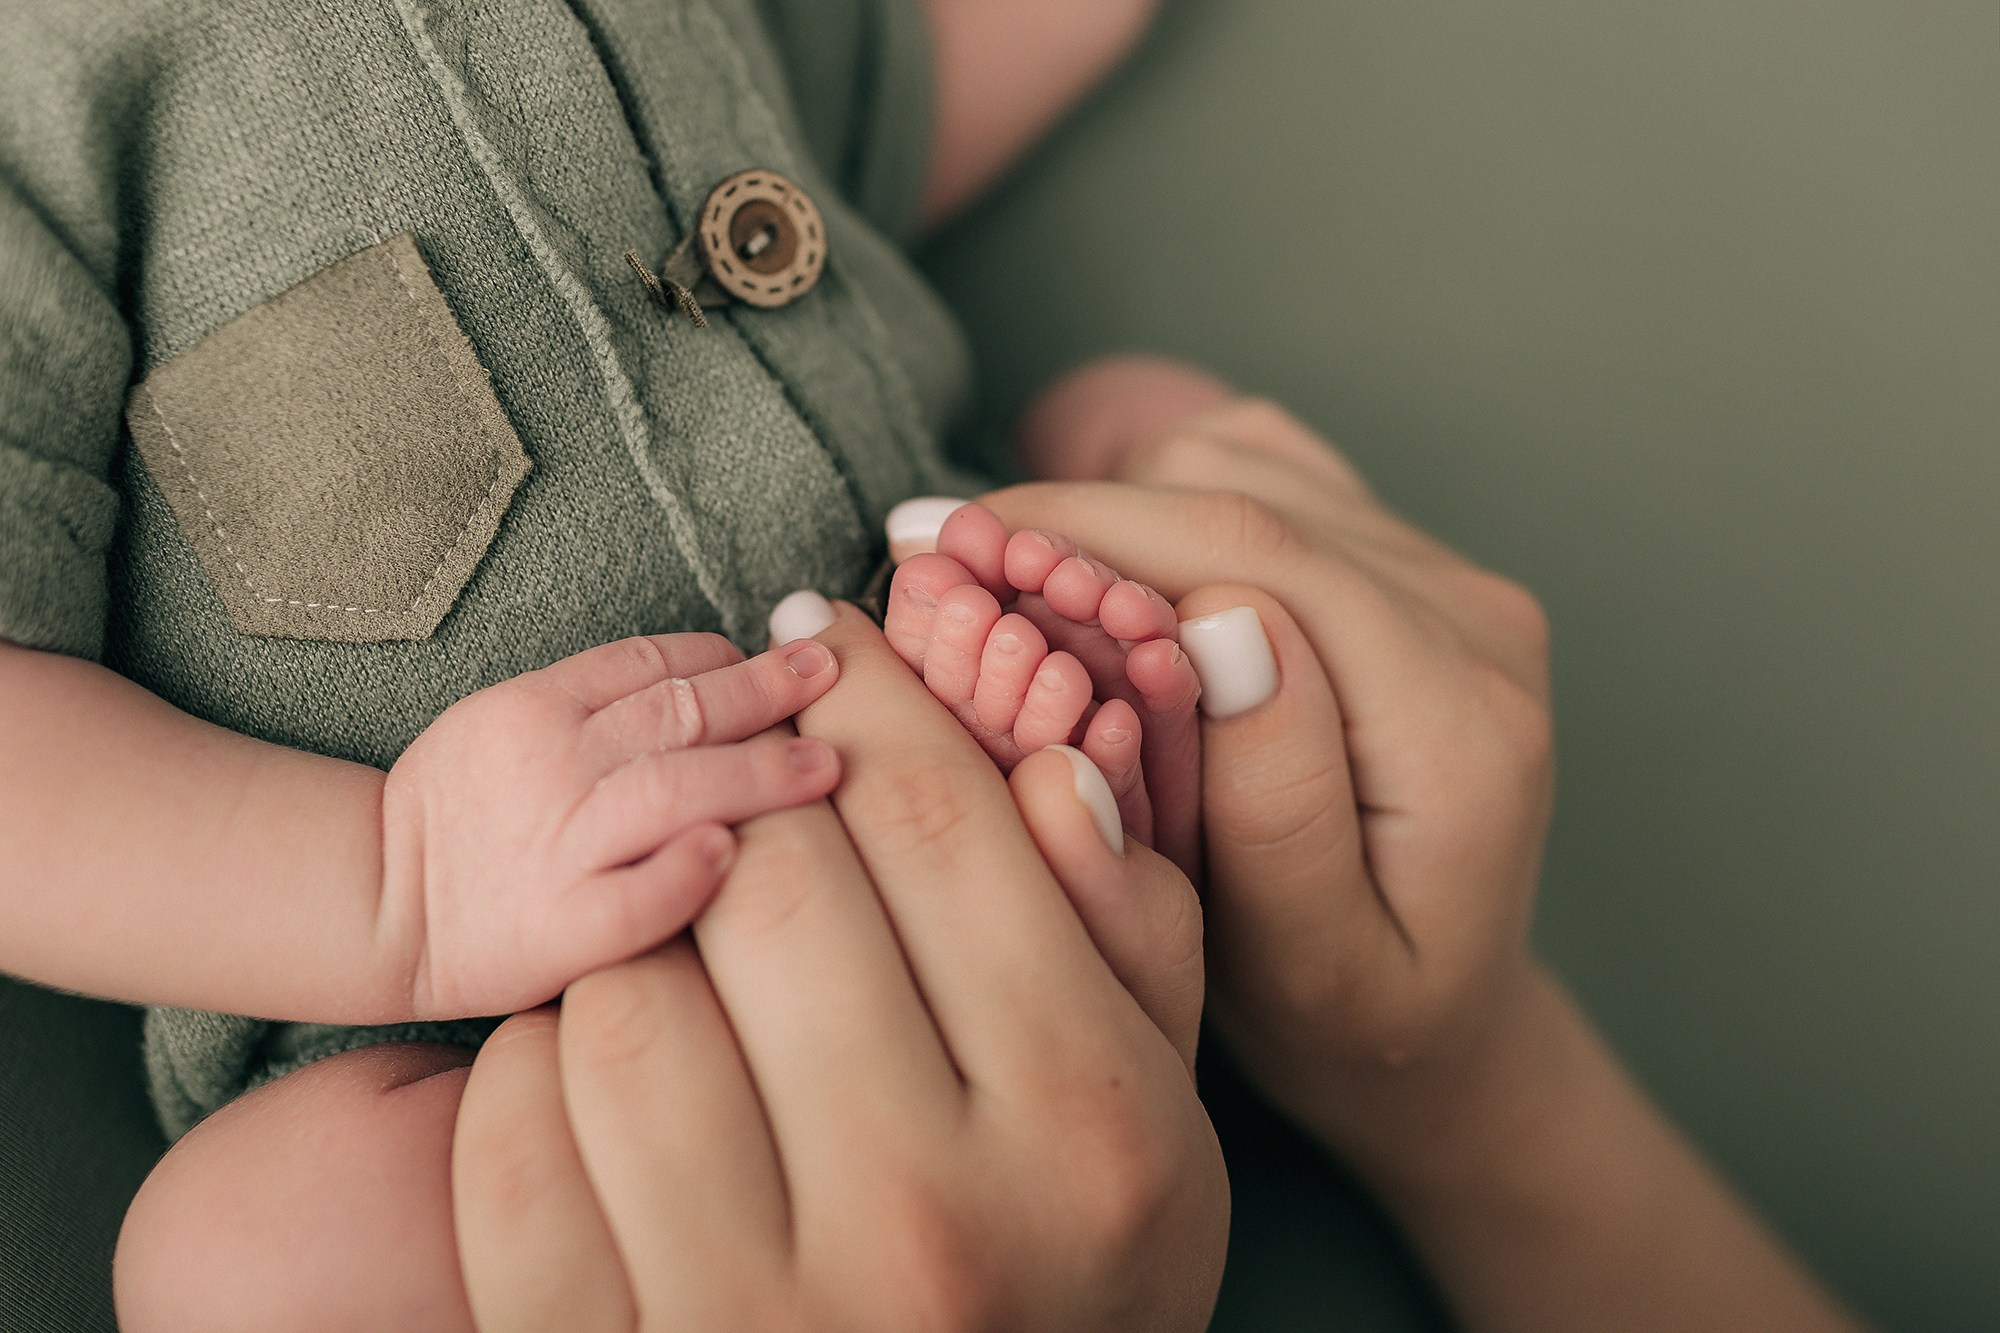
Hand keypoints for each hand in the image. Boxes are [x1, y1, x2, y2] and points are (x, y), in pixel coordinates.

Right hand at [376, 633, 843, 1020]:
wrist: (374, 903)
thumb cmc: (456, 812)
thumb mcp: (506, 721)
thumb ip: (597, 703)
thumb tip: (715, 681)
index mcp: (538, 705)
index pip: (653, 661)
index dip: (729, 658)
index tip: (786, 663)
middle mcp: (554, 764)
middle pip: (680, 713)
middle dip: (767, 693)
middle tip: (833, 682)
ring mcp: (559, 846)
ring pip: (673, 790)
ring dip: (759, 773)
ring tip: (826, 768)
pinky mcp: (560, 927)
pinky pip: (634, 897)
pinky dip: (686, 873)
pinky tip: (734, 856)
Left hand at [452, 606, 1227, 1330]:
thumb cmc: (1067, 1285)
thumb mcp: (1153, 1121)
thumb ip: (1128, 938)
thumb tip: (1049, 759)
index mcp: (1081, 1132)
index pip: (948, 826)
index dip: (872, 698)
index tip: (823, 637)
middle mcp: (925, 1223)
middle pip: (780, 884)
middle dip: (759, 806)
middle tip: (760, 805)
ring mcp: (749, 1311)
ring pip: (629, 996)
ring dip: (649, 944)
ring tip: (702, 970)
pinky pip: (514, 1133)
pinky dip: (544, 1071)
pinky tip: (621, 1085)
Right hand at [984, 388, 1859, 1331]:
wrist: (1440, 1022)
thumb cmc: (1353, 1016)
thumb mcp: (1310, 963)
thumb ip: (1277, 804)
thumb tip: (1222, 618)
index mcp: (1458, 719)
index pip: (1253, 557)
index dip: (1084, 531)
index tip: (944, 548)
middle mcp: (1472, 621)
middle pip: (1241, 491)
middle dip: (1074, 512)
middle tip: (935, 558)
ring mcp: (1445, 578)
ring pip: (1241, 461)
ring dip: (1114, 503)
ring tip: (1009, 587)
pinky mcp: (1405, 562)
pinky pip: (1263, 466)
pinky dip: (1160, 493)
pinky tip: (1094, 566)